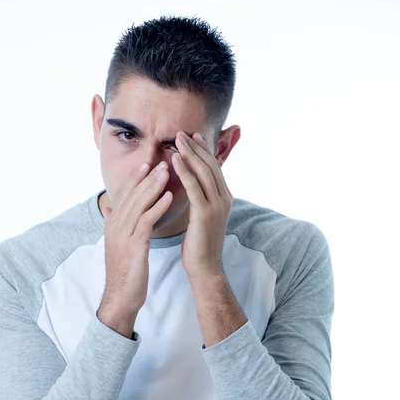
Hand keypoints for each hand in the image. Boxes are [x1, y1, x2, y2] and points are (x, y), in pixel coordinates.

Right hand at [97, 160, 172, 336]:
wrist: (121, 296)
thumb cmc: (124, 270)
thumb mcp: (117, 243)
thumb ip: (114, 223)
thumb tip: (108, 207)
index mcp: (113, 224)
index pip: (124, 195)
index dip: (136, 178)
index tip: (148, 163)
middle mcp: (115, 225)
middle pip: (132, 195)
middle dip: (147, 177)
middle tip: (162, 161)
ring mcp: (123, 234)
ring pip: (139, 203)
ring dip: (154, 186)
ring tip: (167, 171)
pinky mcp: (134, 245)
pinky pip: (147, 221)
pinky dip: (158, 206)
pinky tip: (169, 197)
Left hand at [172, 131, 232, 280]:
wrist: (205, 267)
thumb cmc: (199, 242)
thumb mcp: (203, 215)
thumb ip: (202, 198)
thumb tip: (194, 182)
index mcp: (225, 197)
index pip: (215, 167)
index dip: (204, 150)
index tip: (193, 136)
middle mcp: (224, 198)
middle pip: (211, 165)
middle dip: (196, 147)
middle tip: (182, 132)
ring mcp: (217, 205)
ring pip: (203, 172)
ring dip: (190, 154)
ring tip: (177, 140)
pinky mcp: (205, 213)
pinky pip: (193, 186)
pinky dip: (184, 170)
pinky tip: (174, 160)